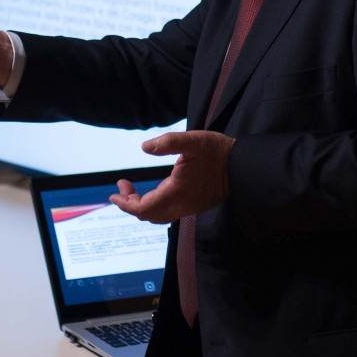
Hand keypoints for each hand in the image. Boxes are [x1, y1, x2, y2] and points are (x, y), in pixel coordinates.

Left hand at [110, 130, 232, 223]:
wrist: (242, 167)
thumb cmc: (217, 152)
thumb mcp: (193, 141)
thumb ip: (169, 143)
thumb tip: (145, 147)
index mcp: (176, 193)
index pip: (143, 208)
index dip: (126, 203)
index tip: (115, 193)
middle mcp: (180, 205)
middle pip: (148, 215)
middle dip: (131, 204)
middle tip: (123, 186)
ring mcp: (188, 207)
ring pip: (158, 216)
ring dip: (142, 206)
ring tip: (133, 191)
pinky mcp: (194, 205)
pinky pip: (168, 212)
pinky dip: (155, 206)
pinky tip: (155, 191)